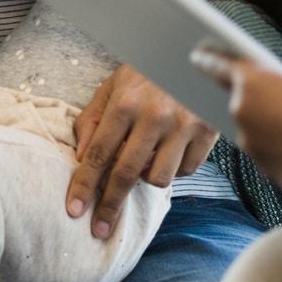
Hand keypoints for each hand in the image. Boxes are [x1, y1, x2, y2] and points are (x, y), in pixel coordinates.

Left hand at [68, 65, 218, 238]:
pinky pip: (187, 171)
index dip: (84, 185)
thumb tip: (81, 157)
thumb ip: (94, 118)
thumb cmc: (149, 69)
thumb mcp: (115, 83)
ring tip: (147, 159)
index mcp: (126, 101)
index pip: (98, 153)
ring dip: (148, 178)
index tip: (74, 211)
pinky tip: (172, 150)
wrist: (196, 50)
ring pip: (158, 178)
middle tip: (99, 230)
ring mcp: (183, 125)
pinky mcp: (207, 132)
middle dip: (109, 206)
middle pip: (125, 174)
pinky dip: (176, 168)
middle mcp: (154, 115)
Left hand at [190, 49, 281, 236]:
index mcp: (254, 82)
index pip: (220, 64)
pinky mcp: (263, 168)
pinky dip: (277, 142)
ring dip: (266, 118)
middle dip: (250, 91)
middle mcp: (242, 113)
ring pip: (252, 124)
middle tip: (263, 84)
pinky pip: (265, 147)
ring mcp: (251, 144)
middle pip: (238, 96)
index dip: (209, 56)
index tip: (197, 54)